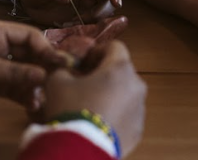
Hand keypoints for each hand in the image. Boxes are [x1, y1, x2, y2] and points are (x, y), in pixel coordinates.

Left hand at [0, 18, 71, 117]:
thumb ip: (12, 71)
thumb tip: (43, 74)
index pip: (28, 35)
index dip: (46, 48)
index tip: (62, 64)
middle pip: (28, 55)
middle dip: (42, 69)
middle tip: (58, 84)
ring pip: (22, 73)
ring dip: (33, 85)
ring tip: (42, 99)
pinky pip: (11, 88)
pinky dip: (22, 95)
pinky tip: (31, 104)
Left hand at [19, 0, 121, 27]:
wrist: (25, 0)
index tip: (115, 2)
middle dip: (102, 11)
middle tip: (85, 18)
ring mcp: (87, 4)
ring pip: (103, 13)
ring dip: (93, 21)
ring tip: (71, 22)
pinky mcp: (83, 17)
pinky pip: (93, 23)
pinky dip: (87, 28)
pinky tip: (70, 25)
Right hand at [39, 40, 146, 157]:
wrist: (81, 150)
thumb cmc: (71, 108)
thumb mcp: (57, 82)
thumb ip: (64, 70)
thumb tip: (67, 71)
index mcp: (120, 68)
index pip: (114, 47)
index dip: (96, 52)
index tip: (82, 63)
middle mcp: (137, 85)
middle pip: (121, 72)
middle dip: (103, 75)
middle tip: (83, 85)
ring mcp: (140, 109)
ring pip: (125, 95)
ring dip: (110, 96)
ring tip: (90, 107)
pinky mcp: (138, 130)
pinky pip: (126, 116)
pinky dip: (115, 116)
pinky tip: (97, 124)